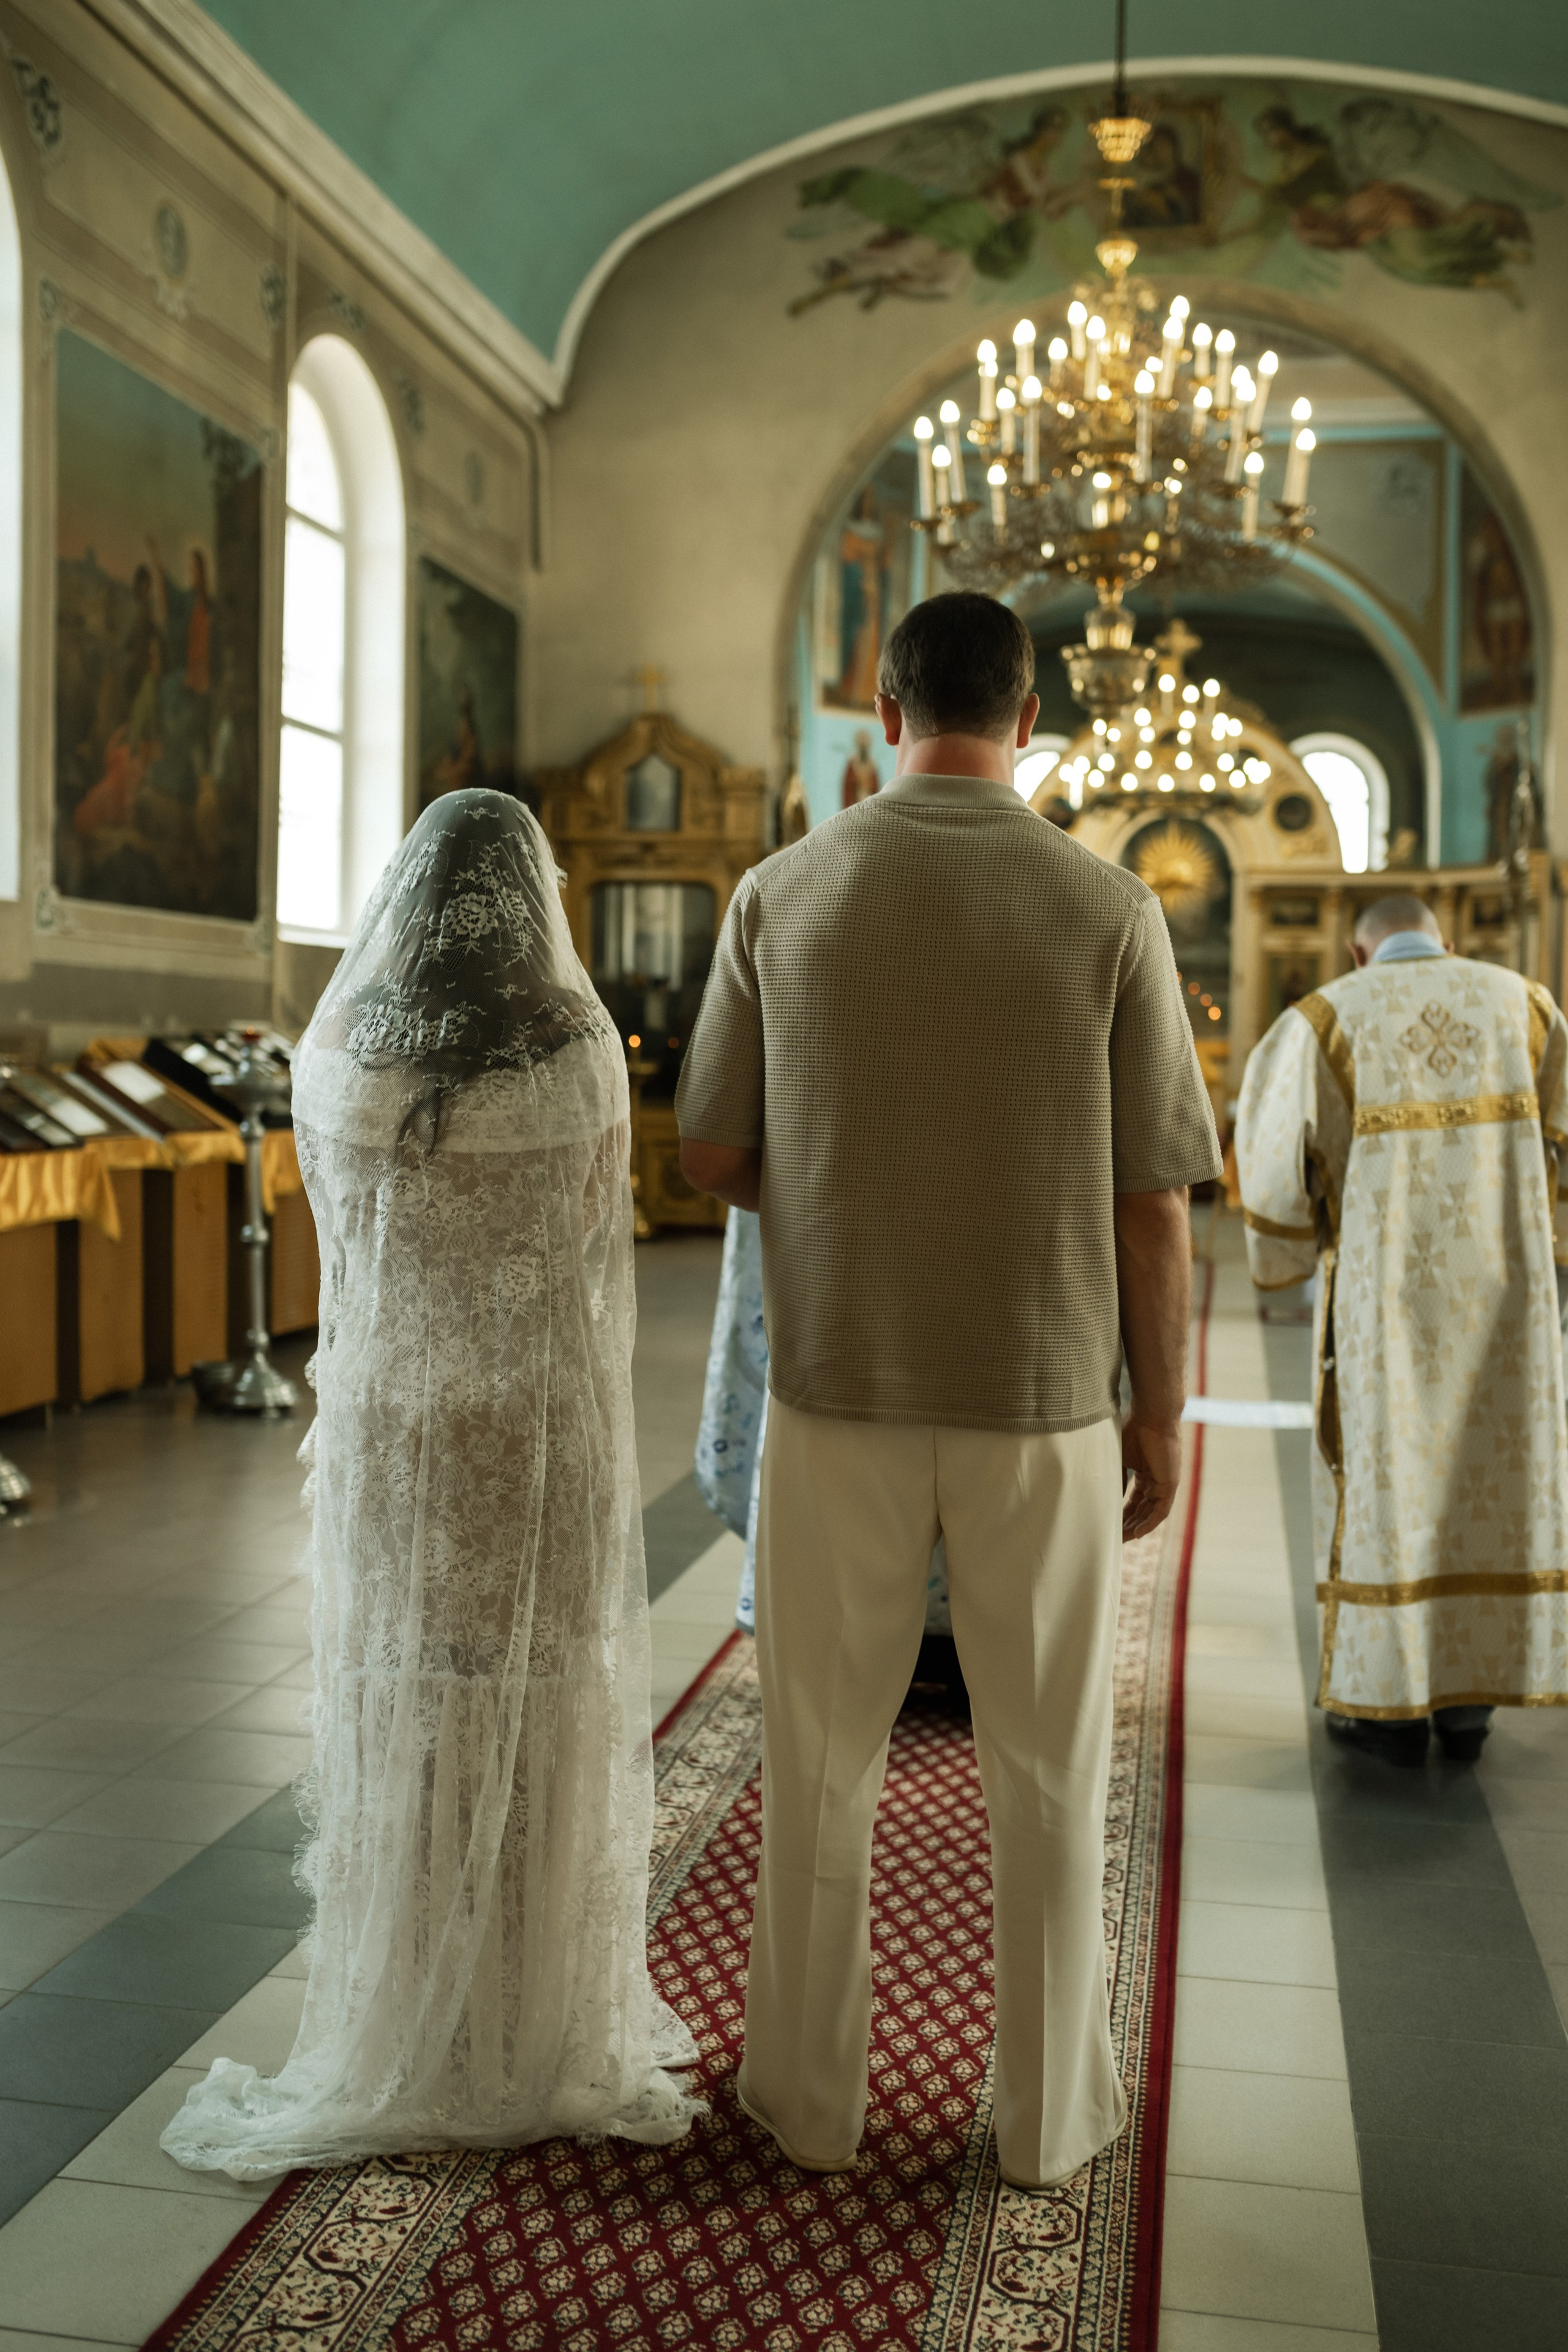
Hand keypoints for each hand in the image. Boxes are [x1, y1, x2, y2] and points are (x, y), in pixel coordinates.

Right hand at [1121, 1413, 1182, 1540]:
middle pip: (1142, 1511)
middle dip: (1128, 1526)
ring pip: (1151, 1513)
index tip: (1109, 1527)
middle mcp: (1157, 1482)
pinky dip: (1149, 1523)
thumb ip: (1116, 1478)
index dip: (1122, 1515)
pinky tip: (1137, 1533)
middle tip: (1113, 1539)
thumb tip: (1106, 1498)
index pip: (1134, 1502)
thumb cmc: (1133, 1430)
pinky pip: (1161, 1510)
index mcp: (1145, 1475)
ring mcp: (1165, 1484)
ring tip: (1122, 1539)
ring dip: (1137, 1527)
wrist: (1151, 1416)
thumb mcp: (1119, 1458)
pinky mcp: (1170, 1484)